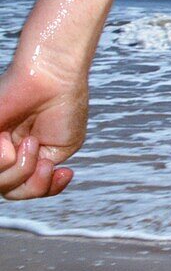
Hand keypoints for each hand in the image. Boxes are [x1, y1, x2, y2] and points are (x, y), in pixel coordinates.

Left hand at [0, 64, 85, 199]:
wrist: (54, 79)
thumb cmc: (63, 106)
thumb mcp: (59, 151)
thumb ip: (39, 175)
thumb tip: (21, 185)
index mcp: (24, 154)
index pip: (23, 189)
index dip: (43, 190)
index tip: (64, 174)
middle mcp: (5, 151)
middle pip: (10, 191)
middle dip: (33, 184)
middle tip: (43, 158)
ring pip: (0, 183)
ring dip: (21, 168)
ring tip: (30, 141)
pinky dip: (4, 158)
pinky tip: (16, 140)